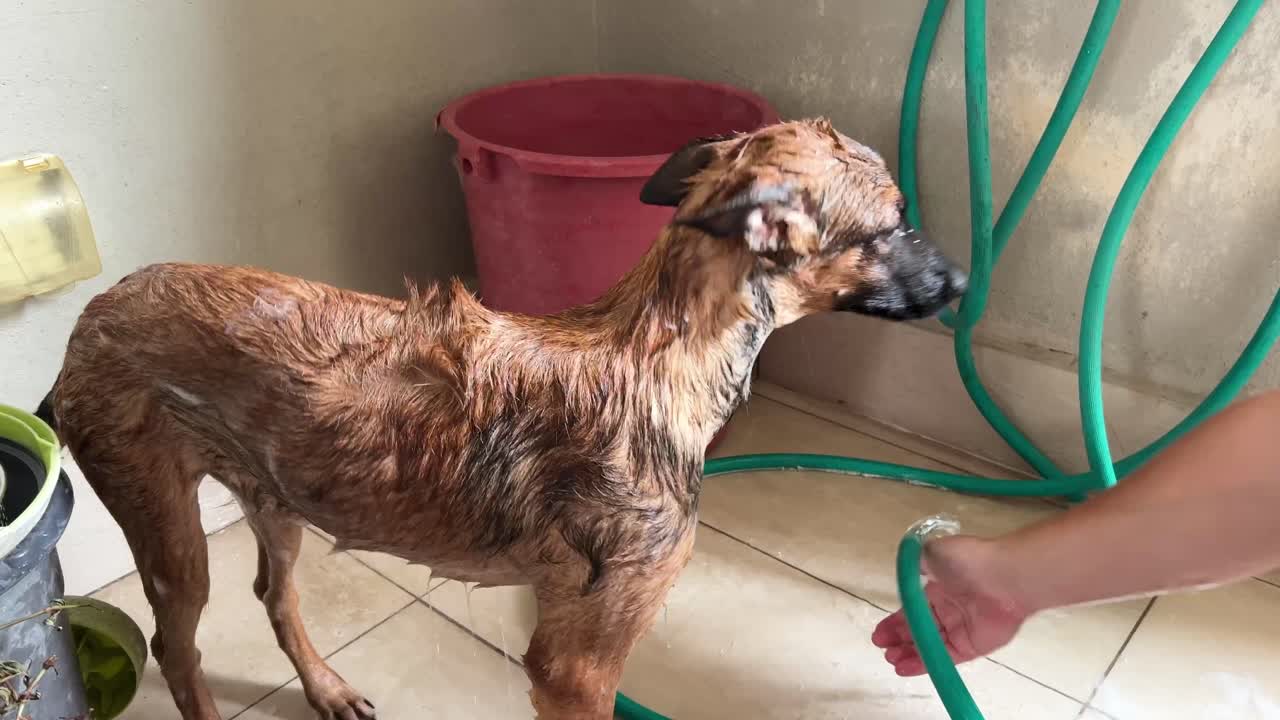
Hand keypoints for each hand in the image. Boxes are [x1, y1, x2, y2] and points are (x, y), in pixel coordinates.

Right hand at [871, 535, 1027, 675]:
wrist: (1003, 578)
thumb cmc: (967, 561)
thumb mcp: (934, 552)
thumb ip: (916, 563)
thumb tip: (908, 570)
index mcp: (939, 588)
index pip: (912, 608)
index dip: (894, 621)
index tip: (879, 632)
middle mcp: (948, 610)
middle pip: (919, 629)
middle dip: (898, 638)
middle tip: (881, 646)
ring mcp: (960, 630)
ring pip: (929, 645)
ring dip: (908, 653)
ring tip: (890, 658)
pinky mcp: (972, 647)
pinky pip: (945, 658)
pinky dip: (924, 664)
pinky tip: (904, 667)